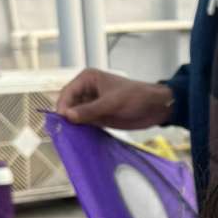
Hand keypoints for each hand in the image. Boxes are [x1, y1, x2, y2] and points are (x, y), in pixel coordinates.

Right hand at [57, 69, 173, 129]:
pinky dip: (80, 130)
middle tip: (63, 131)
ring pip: (74, 115)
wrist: (155, 107)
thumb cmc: (135, 97)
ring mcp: (91, 105)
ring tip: (69, 136)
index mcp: (87, 79)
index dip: (62, 106)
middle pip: (68, 104)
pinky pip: (84, 123)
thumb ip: (90, 110)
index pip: (67, 92)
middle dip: (65, 117)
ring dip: (72, 125)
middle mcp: (86, 91)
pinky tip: (77, 138)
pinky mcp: (97, 117)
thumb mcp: (112, 103)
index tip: (62, 120)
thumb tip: (67, 116)